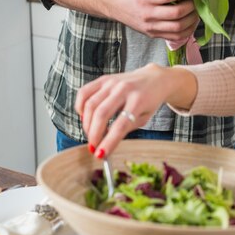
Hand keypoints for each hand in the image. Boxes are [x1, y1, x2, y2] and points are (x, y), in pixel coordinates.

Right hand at [75, 63, 195, 156]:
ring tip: (91, 134)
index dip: (108, 142)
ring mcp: (112, 82)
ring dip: (86, 124)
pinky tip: (86, 117)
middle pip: (101, 114)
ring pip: (90, 105)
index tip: (100, 155)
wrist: (154, 79)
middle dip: (94, 135)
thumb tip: (104, 144)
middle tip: (93, 147)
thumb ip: (125, 129)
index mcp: (138, 100)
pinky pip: (84, 93)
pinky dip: (80, 107)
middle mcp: (124, 89)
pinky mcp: (103, 79)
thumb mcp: (144, 118)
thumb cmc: (149, 101)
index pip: (120, 125)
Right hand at [109, 0, 199, 40]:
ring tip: (196, 12)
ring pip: (177, 28)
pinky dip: (187, 31)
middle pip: (176, 14)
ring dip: (192, 20)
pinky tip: (191, 23)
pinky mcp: (152, 35)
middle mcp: (147, 14)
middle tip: (197, 0)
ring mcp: (150, 27)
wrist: (114, 4)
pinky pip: (174, 37)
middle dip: (191, 7)